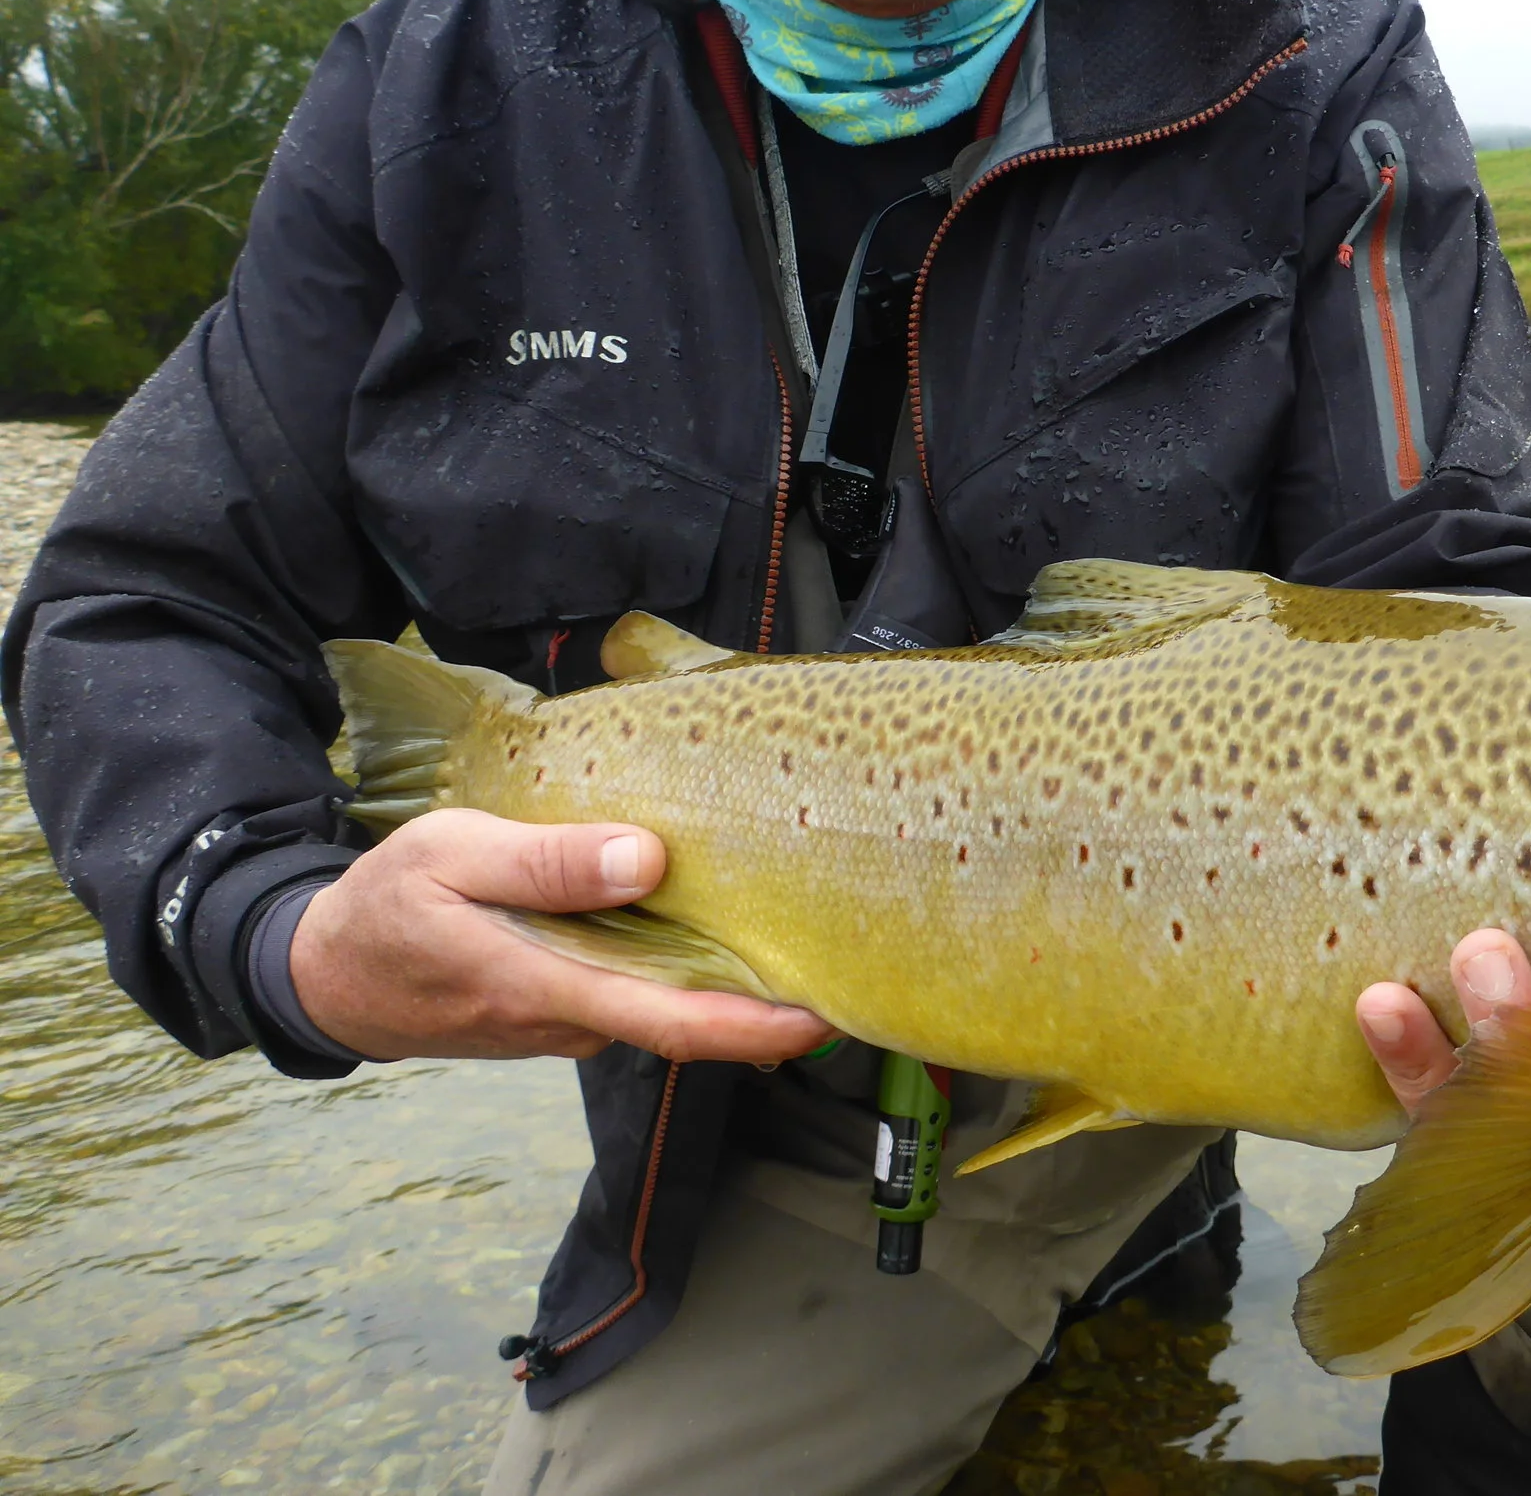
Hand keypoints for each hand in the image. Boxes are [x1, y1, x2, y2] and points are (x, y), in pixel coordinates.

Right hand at [291, 808, 831, 1065]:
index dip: (758, 1028)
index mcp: (549, 988)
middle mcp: (572, 1021)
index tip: (829, 1013)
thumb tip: (648, 861)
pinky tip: (711, 919)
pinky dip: (677, 966)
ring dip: (726, 980)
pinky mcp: (563, 1010)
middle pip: (690, 1020)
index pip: (676, 1025)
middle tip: (852, 955)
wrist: (322, 975)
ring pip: (663, 1004)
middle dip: (770, 1002)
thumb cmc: (383, 909)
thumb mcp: (450, 858)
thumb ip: (547, 864)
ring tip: (801, 924)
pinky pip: (634, 992)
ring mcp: (569, 1023)